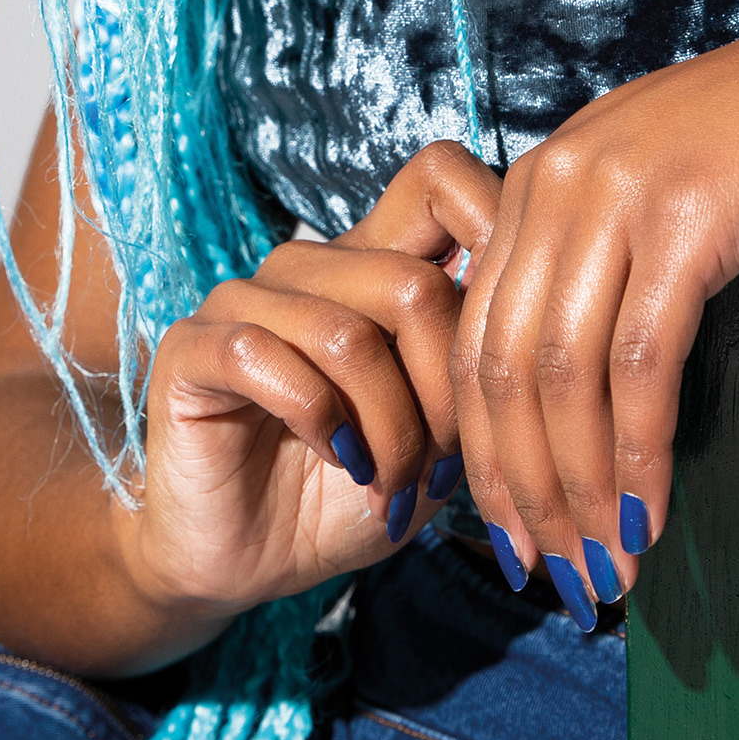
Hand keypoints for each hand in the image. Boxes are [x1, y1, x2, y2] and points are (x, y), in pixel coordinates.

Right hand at [114, 150, 502, 643]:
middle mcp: (312, 263)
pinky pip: (268, 358)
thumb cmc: (355, 493)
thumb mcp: (440, 438)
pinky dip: (318, 423)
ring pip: (349, 332)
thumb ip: (479, 373)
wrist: (247, 562)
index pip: (441, 177)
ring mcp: (246, 297)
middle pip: (413, 282)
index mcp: (376, 261)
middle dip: (445, 395)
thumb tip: (544, 326)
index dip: (494, 223)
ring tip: (389, 481)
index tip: (528, 318)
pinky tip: (336, 458)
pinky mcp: (194, 346)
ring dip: (387, 429)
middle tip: (440, 465)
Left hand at [443, 0, 738, 622]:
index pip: (477, 336)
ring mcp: (621, 193)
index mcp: (542, 177)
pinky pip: (643, 361)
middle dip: (525, 489)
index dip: (484, 451)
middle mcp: (560, 180)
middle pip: (507, 367)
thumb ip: (596, 255)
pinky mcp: (689, 216)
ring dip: (582, 489)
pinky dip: (641, 452)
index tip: (511, 532)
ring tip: (606, 565)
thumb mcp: (656, 182)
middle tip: (556, 575)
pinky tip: (651, 511)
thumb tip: (561, 385)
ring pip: (567, 375)